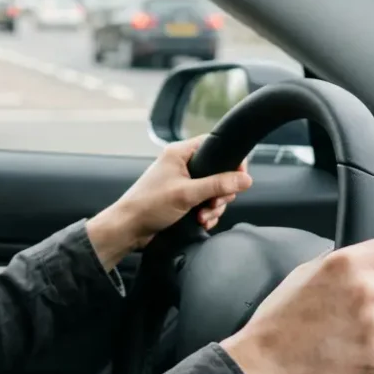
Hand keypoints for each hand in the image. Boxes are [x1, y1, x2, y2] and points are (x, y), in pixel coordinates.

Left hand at [86, 135, 251, 269]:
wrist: (128, 229)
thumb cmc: (148, 206)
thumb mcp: (187, 194)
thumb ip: (218, 185)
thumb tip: (245, 179)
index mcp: (179, 153)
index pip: (214, 145)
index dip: (231, 160)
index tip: (239, 178)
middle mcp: (181, 165)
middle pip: (218, 172)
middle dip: (221, 192)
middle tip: (214, 203)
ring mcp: (182, 182)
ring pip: (213, 191)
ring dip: (213, 207)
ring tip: (203, 216)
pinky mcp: (182, 199)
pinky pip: (205, 203)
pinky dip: (207, 213)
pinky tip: (201, 222)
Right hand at [220, 237, 373, 373]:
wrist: (265, 361)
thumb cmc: (279, 319)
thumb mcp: (303, 273)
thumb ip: (340, 264)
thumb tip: (365, 262)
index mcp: (346, 264)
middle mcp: (364, 290)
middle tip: (365, 309)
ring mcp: (373, 325)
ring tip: (351, 333)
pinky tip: (350, 351)